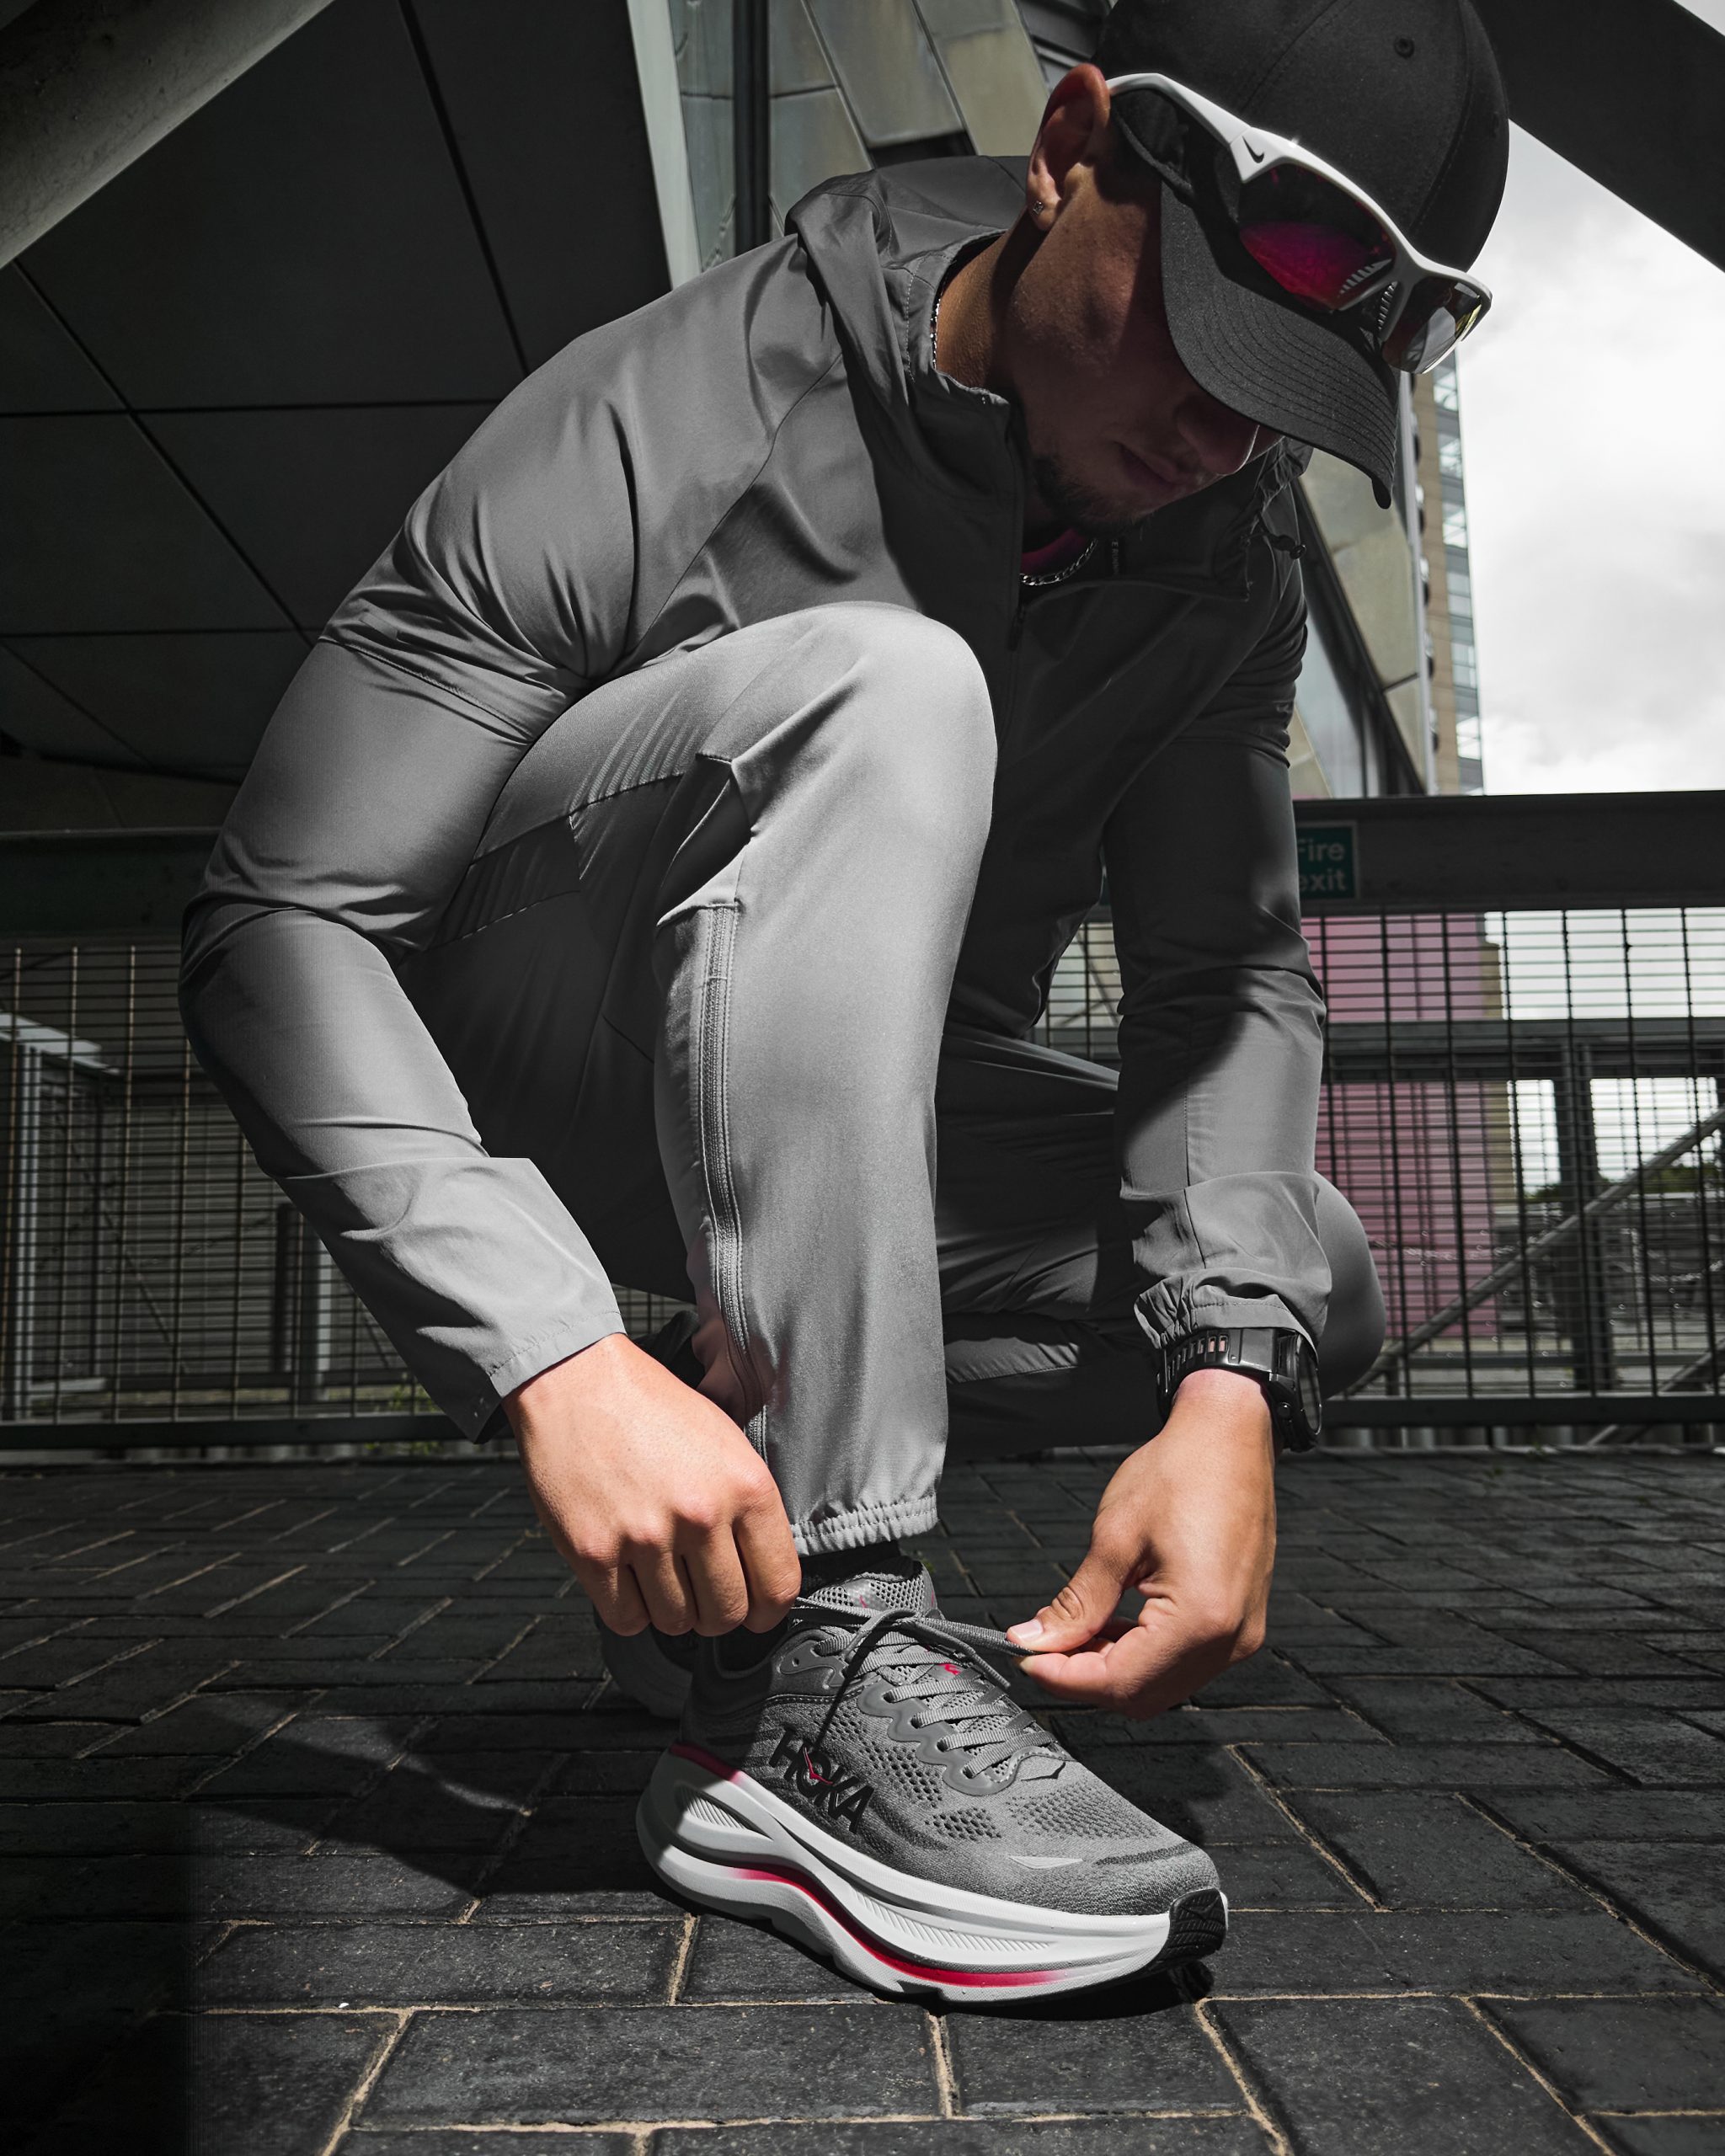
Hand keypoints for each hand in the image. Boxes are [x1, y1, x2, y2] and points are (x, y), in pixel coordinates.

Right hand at [505, 1333, 800, 1637]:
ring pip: (676, 1621)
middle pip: (726, 1614)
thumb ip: (747, 1505)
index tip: (758, 1612)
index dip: (768, 1610)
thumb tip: (761, 1565)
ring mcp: (645, 1537)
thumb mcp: (725, 1439)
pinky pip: (626, 1618)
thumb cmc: (649, 1405)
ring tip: (662, 1575)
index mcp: (744, 1486)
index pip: (777, 1585)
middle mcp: (700, 1515)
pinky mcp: (594, 1552)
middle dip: (718, 1614)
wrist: (578, 1381)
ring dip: (671, 1608)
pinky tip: (630, 1579)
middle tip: (705, 1595)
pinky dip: (630, 1608)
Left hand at [1007, 1369, 1276, 1717]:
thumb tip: (1038, 1639)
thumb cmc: (1186, 1469)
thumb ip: (1075, 1602)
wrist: (1230, 1437)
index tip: (1028, 1659)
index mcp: (1202, 1619)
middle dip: (1085, 1677)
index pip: (1119, 1682)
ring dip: (1112, 1666)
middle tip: (1044, 1645)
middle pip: (1142, 1694)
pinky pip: (1184, 1662)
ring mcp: (1241, 1633)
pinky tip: (1113, 1623)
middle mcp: (1230, 1637)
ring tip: (1076, 1628)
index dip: (1064, 1677)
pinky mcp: (1239, 1622)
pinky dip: (1142, 1653)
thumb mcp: (1114, 1537)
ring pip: (1162, 1685)